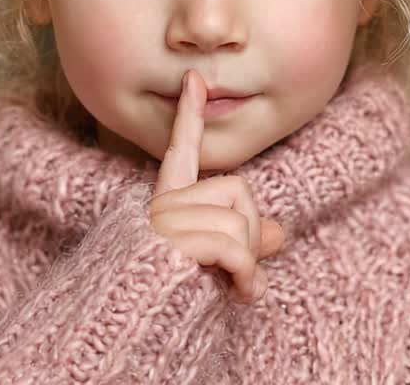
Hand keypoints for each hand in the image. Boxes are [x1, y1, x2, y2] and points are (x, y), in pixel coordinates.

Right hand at [147, 69, 284, 303]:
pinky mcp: (171, 243)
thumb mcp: (215, 269)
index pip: (180, 151)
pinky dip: (247, 275)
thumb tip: (280, 233)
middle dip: (252, 232)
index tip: (194, 80)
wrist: (128, 329)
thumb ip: (245, 245)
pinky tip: (241, 294)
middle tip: (240, 270)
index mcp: (164, 204)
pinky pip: (233, 246)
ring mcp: (162, 224)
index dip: (189, 115)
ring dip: (249, 262)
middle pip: (237, 190)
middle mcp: (159, 207)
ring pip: (240, 221)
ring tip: (236, 287)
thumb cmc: (172, 303)